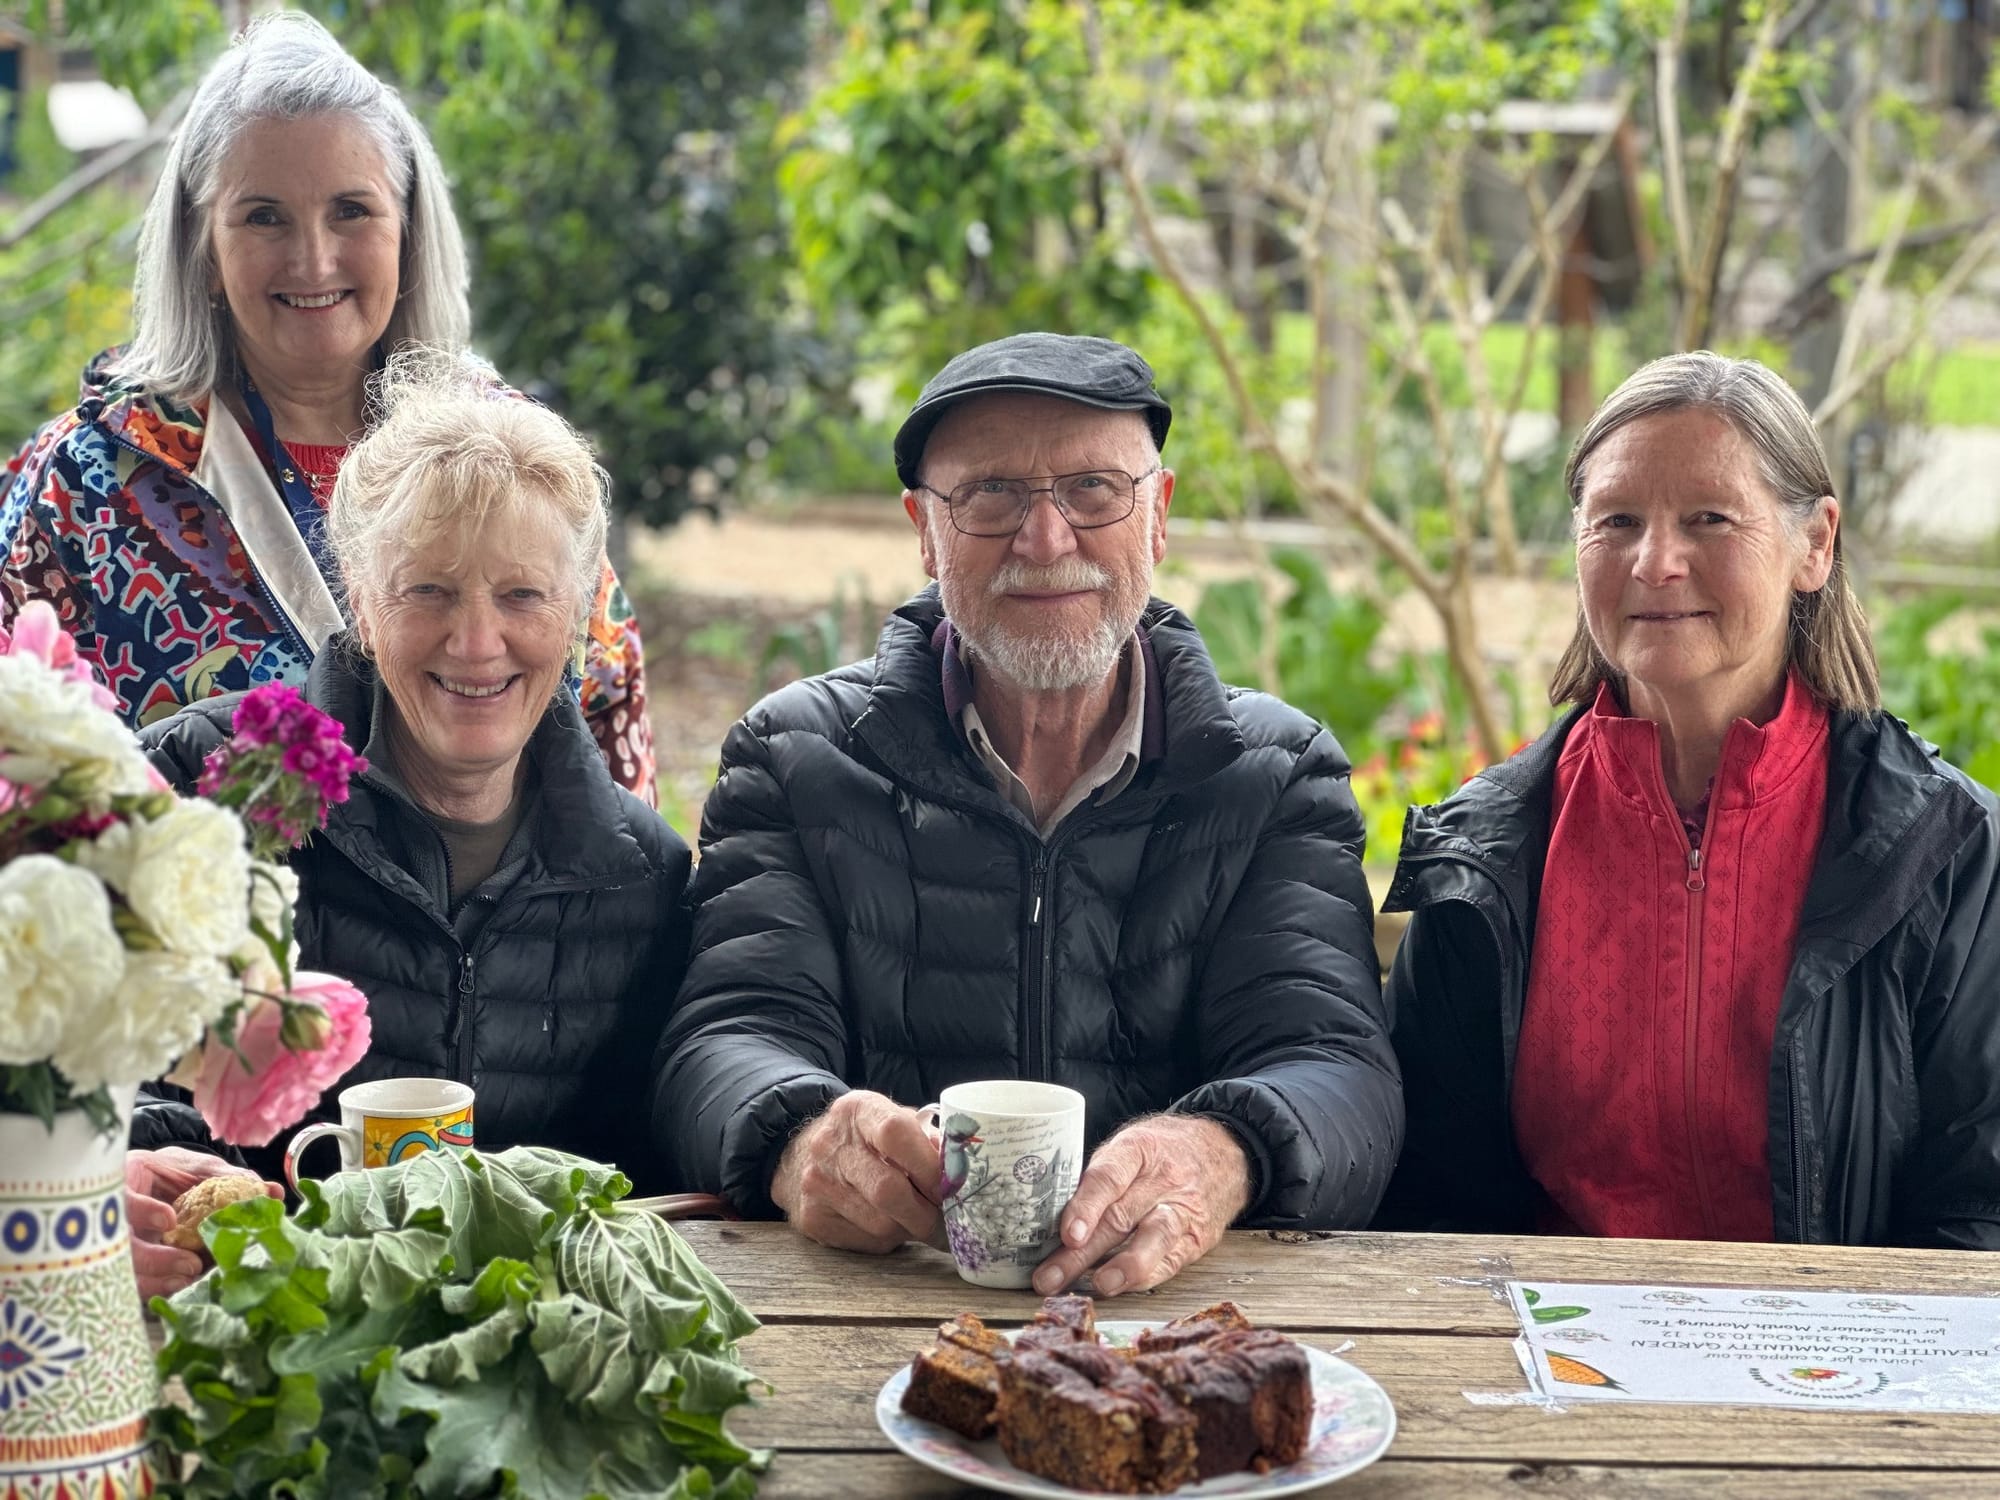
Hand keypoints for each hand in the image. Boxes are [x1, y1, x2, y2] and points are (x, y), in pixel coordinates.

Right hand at [125, 1148, 281, 1302]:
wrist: (151, 1181)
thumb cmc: (171, 1171)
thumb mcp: (195, 1167)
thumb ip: (227, 1177)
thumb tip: (270, 1191)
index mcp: (124, 1182)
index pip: (120, 1197)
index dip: (142, 1210)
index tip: (169, 1218)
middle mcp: (109, 1216)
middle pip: (114, 1244)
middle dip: (153, 1258)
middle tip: (191, 1264)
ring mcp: (110, 1244)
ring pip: (119, 1269)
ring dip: (156, 1278)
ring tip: (189, 1279)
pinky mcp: (122, 1265)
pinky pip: (131, 1283)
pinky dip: (156, 1287)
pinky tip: (181, 1286)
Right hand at [769, 1091, 942, 1253]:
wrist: (802, 1156)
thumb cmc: (863, 1138)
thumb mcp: (891, 1119)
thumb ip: (924, 1139)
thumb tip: (959, 1170)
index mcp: (858, 1111)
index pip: (896, 1134)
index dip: (929, 1166)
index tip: (953, 1187)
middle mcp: (830, 1146)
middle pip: (889, 1190)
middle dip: (929, 1213)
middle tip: (951, 1222)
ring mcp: (817, 1185)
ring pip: (881, 1224)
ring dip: (912, 1229)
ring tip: (924, 1222)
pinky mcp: (813, 1219)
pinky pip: (867, 1241)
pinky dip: (890, 1239)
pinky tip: (893, 1225)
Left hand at [1033, 1115, 1250, 1297]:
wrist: (1223, 1150)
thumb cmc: (1161, 1151)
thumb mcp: (1129, 1146)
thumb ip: (1097, 1179)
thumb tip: (1050, 1221)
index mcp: (1138, 1149)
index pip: (1109, 1177)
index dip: (1086, 1207)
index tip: (1068, 1234)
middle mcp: (1164, 1179)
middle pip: (1120, 1217)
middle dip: (1080, 1253)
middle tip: (1049, 1277)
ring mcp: (1184, 1209)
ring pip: (1154, 1239)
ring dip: (1124, 1267)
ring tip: (1099, 1285)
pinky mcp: (1198, 1236)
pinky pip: (1172, 1259)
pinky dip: (1146, 1276)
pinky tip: (1121, 1287)